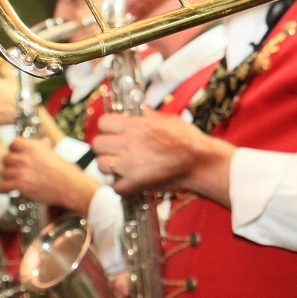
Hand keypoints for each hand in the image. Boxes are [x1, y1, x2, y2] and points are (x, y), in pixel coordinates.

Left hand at [0, 137, 98, 214]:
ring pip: (3, 172)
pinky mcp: (20, 186)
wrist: (71, 186)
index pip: (13, 143)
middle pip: (5, 158)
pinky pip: (2, 186)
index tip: (17, 154)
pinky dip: (5, 188)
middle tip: (16, 169)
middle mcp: (24, 158)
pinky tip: (11, 189)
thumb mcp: (54, 154)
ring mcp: (21, 172)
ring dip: (8, 176)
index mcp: (33, 147)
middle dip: (10, 164)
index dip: (14, 149)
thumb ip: (44, 147)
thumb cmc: (66, 171)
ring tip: (15, 179)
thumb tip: (44, 141)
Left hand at [92, 109, 234, 201]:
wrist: (200, 161)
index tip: (114, 133)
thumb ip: (151, 115)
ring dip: (109, 167)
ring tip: (120, 167)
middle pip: (97, 144)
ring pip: (101, 165)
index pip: (103, 122)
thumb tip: (143, 110)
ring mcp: (130, 164)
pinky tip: (128, 182)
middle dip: (104, 148)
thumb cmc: (188, 139)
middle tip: (114, 151)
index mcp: (136, 125)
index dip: (107, 128)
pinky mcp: (136, 183)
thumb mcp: (169, 119)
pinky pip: (115, 187)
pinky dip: (120, 187)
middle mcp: (129, 143)